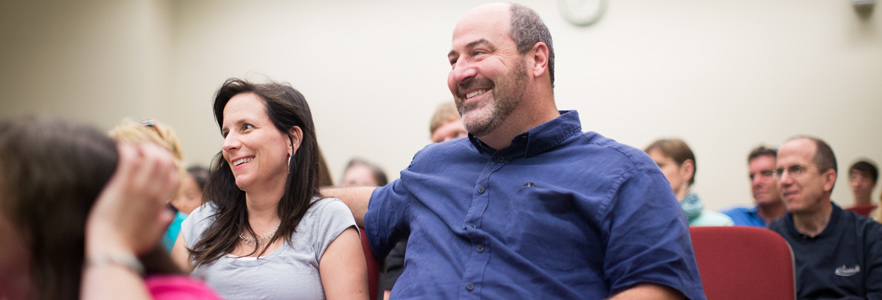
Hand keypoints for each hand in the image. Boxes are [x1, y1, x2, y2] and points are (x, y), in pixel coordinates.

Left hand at [85, 142, 180, 257]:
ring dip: (141, 148)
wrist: (112, 250)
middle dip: (155, 152)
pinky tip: (120, 148)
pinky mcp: (121, 186)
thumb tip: (169, 214)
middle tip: (141, 151)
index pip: (174, 176)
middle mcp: (153, 193)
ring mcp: (138, 188)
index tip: (155, 166)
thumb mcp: (154, 235)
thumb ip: (164, 222)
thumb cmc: (130, 245)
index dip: (167, 168)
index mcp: (161, 203)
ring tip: (131, 149)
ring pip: (150, 156)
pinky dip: (127, 149)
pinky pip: (129, 159)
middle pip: (164, 161)